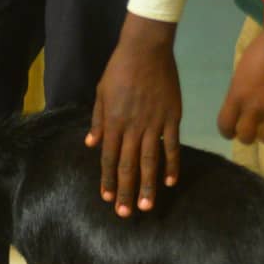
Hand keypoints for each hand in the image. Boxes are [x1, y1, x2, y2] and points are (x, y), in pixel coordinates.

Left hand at [87, 13, 181, 217]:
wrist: (146, 49)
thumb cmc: (119, 70)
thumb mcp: (101, 94)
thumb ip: (98, 120)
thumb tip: (91, 144)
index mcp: (113, 123)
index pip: (109, 158)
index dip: (108, 179)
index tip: (107, 198)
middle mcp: (132, 128)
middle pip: (128, 165)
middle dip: (125, 191)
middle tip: (124, 213)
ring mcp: (154, 124)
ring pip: (149, 161)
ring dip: (147, 185)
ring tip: (145, 206)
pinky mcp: (172, 118)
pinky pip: (172, 145)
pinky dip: (171, 164)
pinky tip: (170, 182)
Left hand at [217, 29, 263, 143]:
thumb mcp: (243, 68)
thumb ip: (240, 87)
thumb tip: (243, 98)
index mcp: (236, 94)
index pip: (224, 124)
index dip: (228, 131)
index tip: (232, 132)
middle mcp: (253, 107)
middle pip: (245, 136)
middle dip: (248, 136)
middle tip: (255, 129)